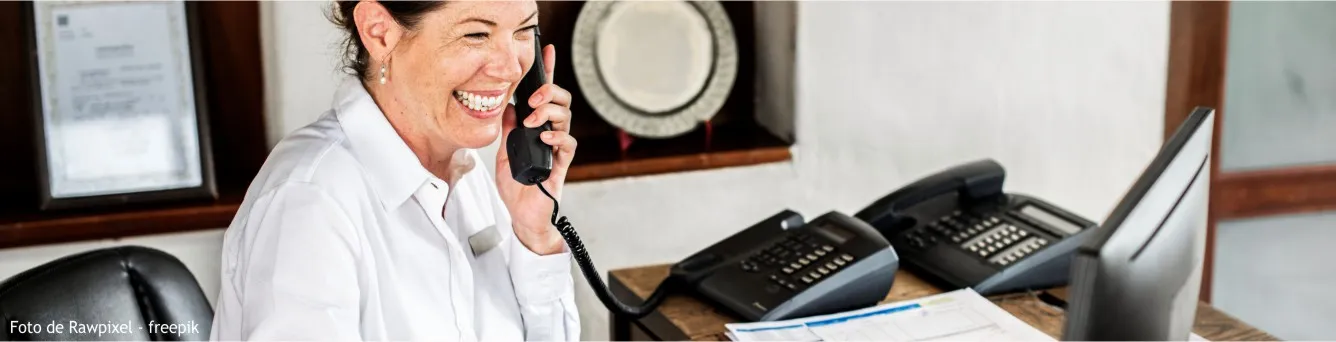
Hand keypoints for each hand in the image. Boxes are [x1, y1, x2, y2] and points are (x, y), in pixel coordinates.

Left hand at [496, 44, 576, 255]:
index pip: (544, 96)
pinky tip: (545, 136)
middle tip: (533, 98)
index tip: (546, 51)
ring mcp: (558, 149)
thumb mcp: (503, 151)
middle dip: (549, 93)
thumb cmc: (516, 186)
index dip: (547, 73)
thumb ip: (506, 129)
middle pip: (561, 102)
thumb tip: (506, 105)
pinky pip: (568, 145)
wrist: (523, 215)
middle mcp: (550, 135)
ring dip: (549, 113)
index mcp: (537, 128)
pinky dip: (557, 137)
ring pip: (566, 118)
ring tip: (533, 121)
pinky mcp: (561, 165)